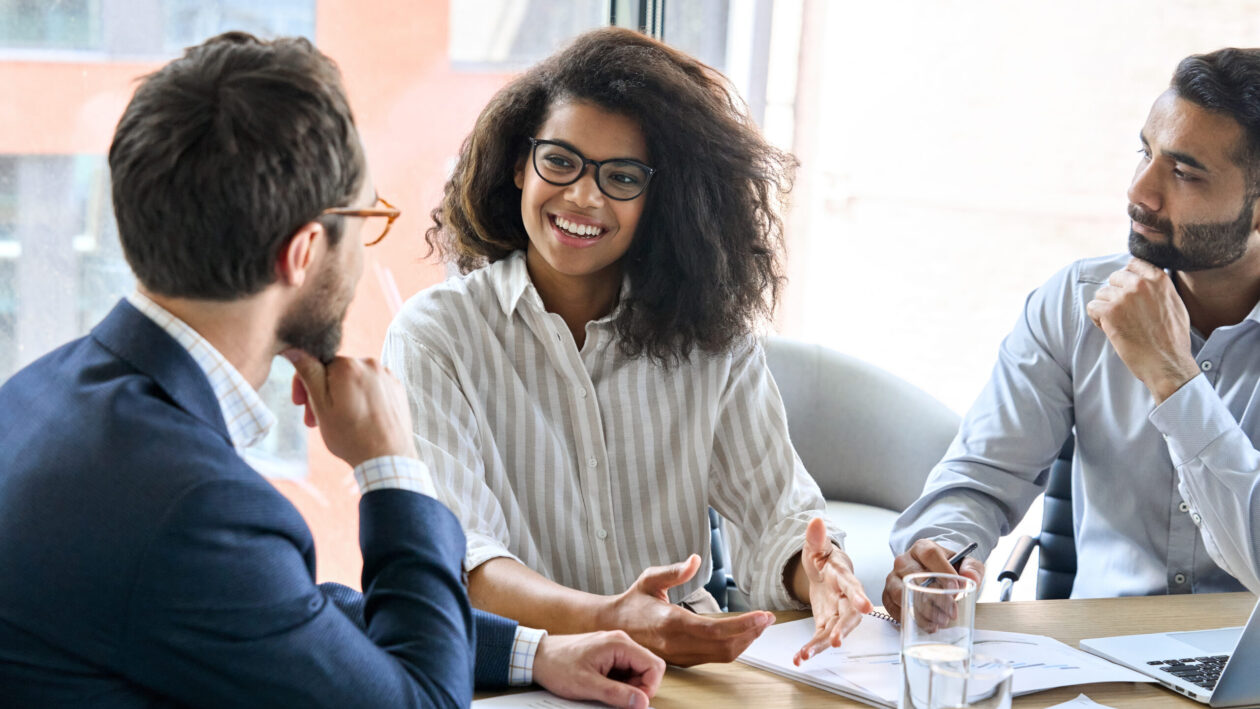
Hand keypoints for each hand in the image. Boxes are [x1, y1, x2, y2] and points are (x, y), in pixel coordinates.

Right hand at [283, 348, 417, 466]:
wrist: (388, 459)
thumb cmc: (352, 437)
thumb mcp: (321, 406)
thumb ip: (308, 373)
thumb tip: (294, 348)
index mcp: (348, 366)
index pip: (317, 363)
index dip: (305, 384)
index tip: (300, 404)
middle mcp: (371, 364)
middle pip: (336, 373)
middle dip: (322, 394)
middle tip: (314, 420)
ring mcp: (387, 376)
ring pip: (354, 380)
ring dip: (341, 397)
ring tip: (337, 422)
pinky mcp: (397, 389)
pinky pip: (371, 387)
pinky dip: (360, 399)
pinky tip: (358, 420)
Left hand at [533, 630, 665, 708]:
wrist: (537, 656)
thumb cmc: (557, 665)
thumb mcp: (587, 685)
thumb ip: (617, 694)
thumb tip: (642, 702)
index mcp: (619, 644)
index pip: (654, 666)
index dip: (649, 688)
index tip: (636, 702)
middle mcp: (620, 642)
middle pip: (647, 668)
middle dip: (638, 688)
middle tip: (618, 699)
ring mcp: (614, 647)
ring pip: (636, 671)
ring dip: (627, 686)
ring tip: (604, 691)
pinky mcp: (608, 654)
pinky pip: (624, 670)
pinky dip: (618, 682)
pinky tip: (601, 686)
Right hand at [603, 554, 774, 665]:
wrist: (612, 627)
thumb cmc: (632, 602)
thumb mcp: (649, 579)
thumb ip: (673, 571)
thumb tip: (695, 560)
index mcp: (670, 622)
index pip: (715, 629)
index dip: (743, 625)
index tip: (763, 616)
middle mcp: (677, 643)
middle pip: (724, 646)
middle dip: (751, 633)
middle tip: (767, 618)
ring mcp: (680, 655)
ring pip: (722, 655)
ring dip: (745, 641)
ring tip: (759, 625)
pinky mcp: (682, 659)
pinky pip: (714, 657)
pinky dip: (733, 646)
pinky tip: (741, 633)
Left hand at [793, 518, 873, 664]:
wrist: (826, 572)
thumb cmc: (826, 559)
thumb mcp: (818, 547)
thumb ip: (816, 538)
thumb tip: (816, 521)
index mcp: (844, 578)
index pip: (854, 587)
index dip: (859, 597)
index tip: (865, 607)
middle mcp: (845, 599)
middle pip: (849, 616)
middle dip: (843, 629)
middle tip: (836, 641)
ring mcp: (837, 613)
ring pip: (834, 631)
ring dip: (822, 645)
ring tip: (805, 655)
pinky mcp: (827, 623)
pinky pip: (821, 638)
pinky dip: (811, 649)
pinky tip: (799, 658)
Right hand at [882, 539, 983, 623]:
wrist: (932, 573)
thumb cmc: (947, 568)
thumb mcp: (964, 564)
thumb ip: (972, 568)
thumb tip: (970, 578)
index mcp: (922, 548)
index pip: (930, 555)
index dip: (943, 571)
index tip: (956, 588)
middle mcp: (904, 560)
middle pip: (915, 577)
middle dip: (935, 598)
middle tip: (951, 613)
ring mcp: (893, 577)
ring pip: (901, 594)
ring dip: (921, 611)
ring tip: (940, 621)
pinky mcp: (887, 593)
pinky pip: (892, 606)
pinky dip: (909, 618)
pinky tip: (927, 625)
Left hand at [1085, 258, 1199, 402]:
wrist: (1167, 362)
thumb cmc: (1172, 338)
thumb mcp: (1175, 303)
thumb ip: (1159, 288)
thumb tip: (1146, 278)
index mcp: (1159, 279)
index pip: (1133, 264)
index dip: (1127, 278)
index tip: (1129, 292)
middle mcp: (1140, 283)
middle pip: (1115, 277)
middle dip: (1115, 294)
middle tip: (1124, 313)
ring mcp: (1124, 296)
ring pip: (1102, 293)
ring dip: (1106, 308)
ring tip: (1120, 323)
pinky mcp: (1110, 311)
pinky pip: (1092, 307)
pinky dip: (1097, 319)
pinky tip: (1111, 328)